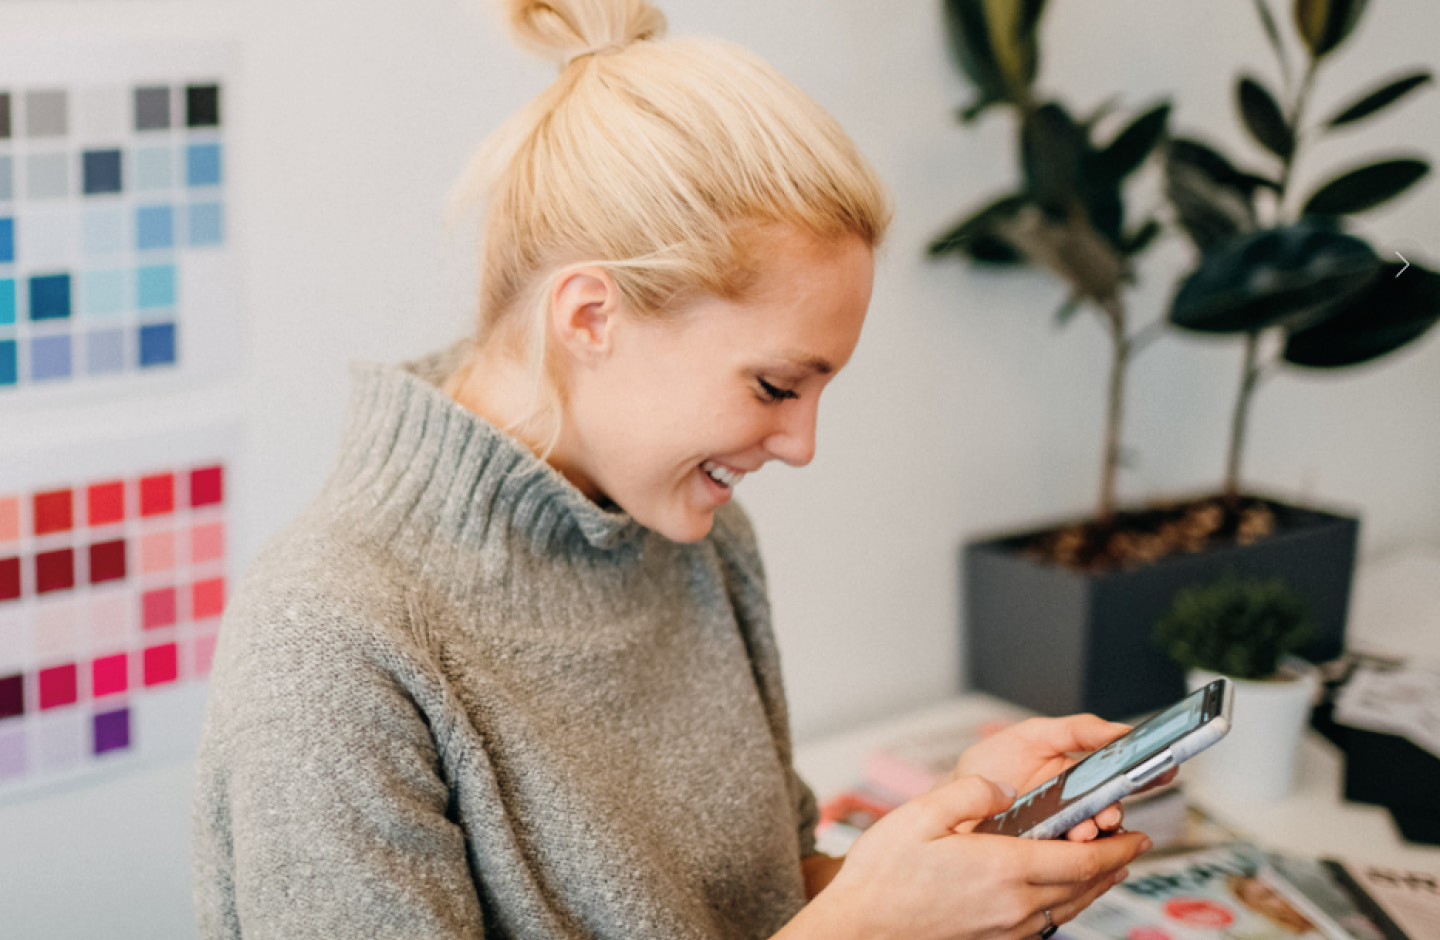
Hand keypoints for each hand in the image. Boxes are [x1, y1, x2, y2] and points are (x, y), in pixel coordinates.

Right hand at [798, 774, 1150, 939]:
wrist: (859, 930)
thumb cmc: (882, 875)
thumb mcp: (921, 815)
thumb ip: (970, 793)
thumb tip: (1004, 788)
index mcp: (1002, 868)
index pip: (1080, 859)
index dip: (1117, 847)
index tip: (1139, 836)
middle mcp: (1014, 906)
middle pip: (1084, 887)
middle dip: (1114, 865)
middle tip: (1133, 847)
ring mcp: (1005, 930)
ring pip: (1069, 909)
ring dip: (1095, 888)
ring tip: (1109, 869)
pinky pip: (1045, 924)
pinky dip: (1067, 906)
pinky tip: (1062, 896)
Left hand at [948, 715, 1175, 840]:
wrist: (953, 803)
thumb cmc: (989, 768)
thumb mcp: (1031, 736)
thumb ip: (1076, 729)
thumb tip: (1120, 729)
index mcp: (1076, 775)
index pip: (1120, 775)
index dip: (1144, 774)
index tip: (1162, 770)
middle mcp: (1076, 807)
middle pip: (1113, 811)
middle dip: (1115, 811)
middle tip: (1107, 813)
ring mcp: (1064, 834)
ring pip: (1098, 840)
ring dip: (1096, 836)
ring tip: (1081, 830)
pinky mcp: (1049, 857)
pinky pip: (1075, 862)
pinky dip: (1078, 857)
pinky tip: (1069, 848)